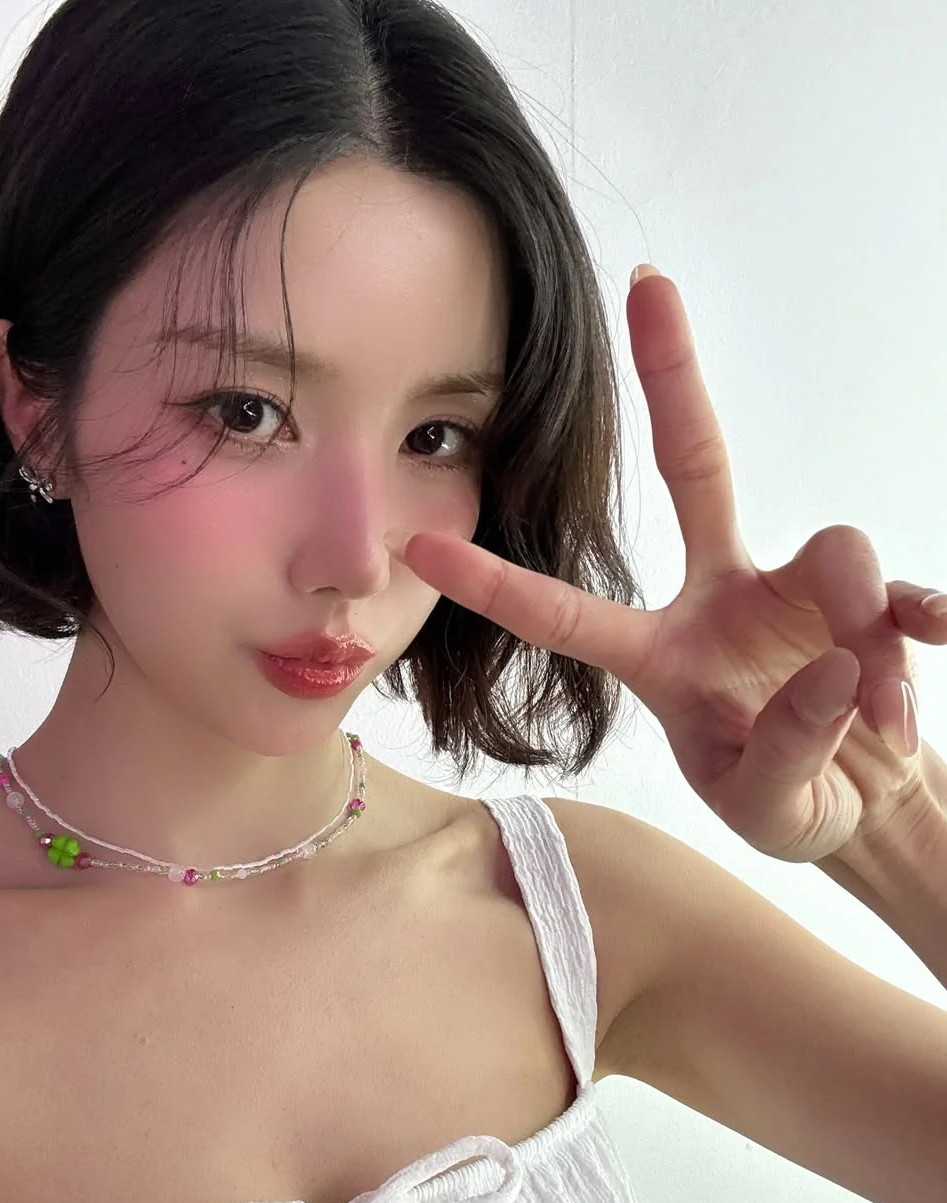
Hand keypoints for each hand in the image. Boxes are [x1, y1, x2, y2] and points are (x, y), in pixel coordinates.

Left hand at [399, 268, 946, 863]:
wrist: (867, 805)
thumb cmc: (789, 803)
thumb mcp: (768, 807)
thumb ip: (786, 749)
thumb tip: (832, 666)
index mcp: (661, 658)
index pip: (566, 615)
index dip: (496, 581)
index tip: (418, 543)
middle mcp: (718, 601)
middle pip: (696, 469)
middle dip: (672, 379)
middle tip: (648, 285)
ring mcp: (794, 591)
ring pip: (833, 552)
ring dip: (861, 631)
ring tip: (875, 722)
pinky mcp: (870, 602)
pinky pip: (901, 590)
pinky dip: (921, 623)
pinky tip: (935, 647)